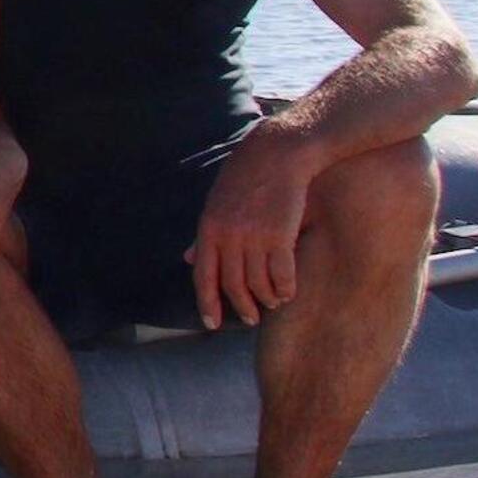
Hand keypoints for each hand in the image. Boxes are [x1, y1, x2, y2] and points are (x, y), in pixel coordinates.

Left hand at [187, 133, 313, 330]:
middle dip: (241, 307)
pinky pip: (282, 275)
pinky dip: (284, 289)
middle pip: (232, 285)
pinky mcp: (280, 235)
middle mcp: (228, 236)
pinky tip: (287, 293)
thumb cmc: (245, 178)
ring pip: (258, 283)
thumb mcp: (216, 203)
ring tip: (271, 304)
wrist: (277, 153)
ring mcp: (254, 237)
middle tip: (249, 319)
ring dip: (265, 299)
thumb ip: (205, 235)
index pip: (203, 276)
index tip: (211, 324)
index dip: (207, 303)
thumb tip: (189, 259)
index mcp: (208, 228)